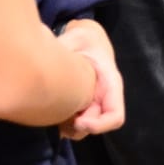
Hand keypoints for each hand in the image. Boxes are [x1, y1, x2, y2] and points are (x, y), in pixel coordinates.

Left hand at [57, 20, 123, 138]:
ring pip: (84, 129)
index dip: (99, 125)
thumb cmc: (85, 38)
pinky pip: (74, 123)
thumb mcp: (78, 36)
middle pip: (96, 126)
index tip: (78, 121)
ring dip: (67, 127)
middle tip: (57, 117)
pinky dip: (62, 123)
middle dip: (76, 126)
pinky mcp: (81, 105)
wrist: (86, 40)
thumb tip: (49, 50)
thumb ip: (66, 43)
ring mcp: (92, 104)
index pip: (114, 116)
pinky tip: (49, 111)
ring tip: (51, 113)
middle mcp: (104, 98)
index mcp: (110, 84)